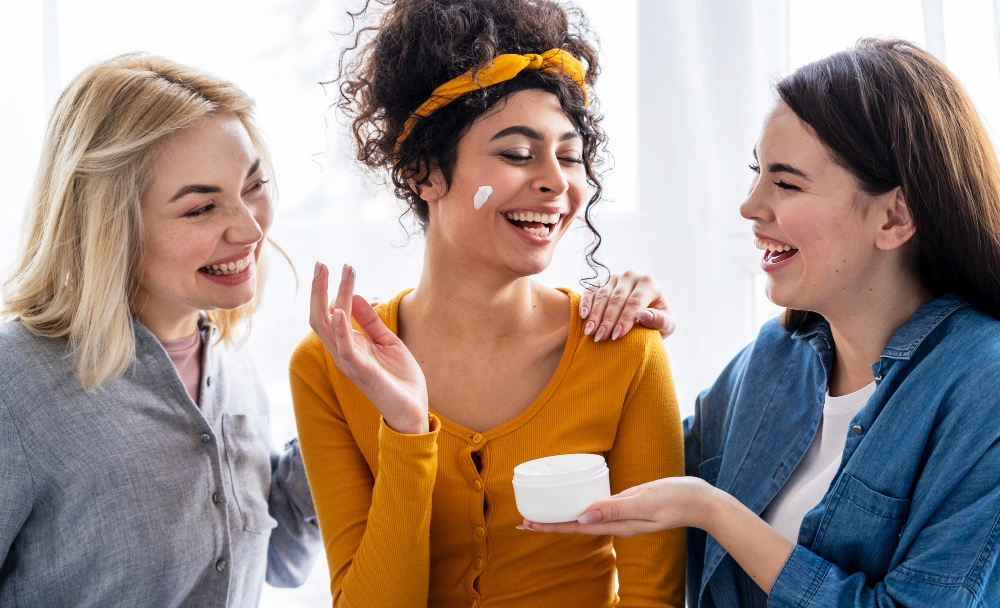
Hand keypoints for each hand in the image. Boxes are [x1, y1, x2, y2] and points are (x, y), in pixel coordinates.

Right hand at [310, 262, 428, 433]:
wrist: (413, 407)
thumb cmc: (399, 377)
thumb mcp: (387, 341)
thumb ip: (370, 321)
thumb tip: (355, 296)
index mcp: (349, 344)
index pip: (332, 312)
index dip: (333, 288)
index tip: (342, 265)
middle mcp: (343, 351)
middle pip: (320, 316)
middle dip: (319, 289)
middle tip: (321, 263)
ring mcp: (350, 361)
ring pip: (326, 327)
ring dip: (328, 297)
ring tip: (330, 273)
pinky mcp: (361, 371)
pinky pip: (345, 348)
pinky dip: (340, 329)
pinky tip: (339, 310)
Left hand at [520, 476, 713, 536]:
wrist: (701, 500)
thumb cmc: (676, 498)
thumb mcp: (645, 501)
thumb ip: (615, 508)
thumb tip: (584, 516)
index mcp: (619, 525)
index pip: (577, 527)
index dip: (551, 526)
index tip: (528, 524)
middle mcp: (617, 522)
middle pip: (576, 525)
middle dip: (550, 524)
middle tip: (523, 522)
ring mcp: (622, 514)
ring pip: (585, 517)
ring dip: (562, 515)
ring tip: (541, 513)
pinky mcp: (628, 504)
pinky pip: (597, 507)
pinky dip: (580, 505)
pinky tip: (573, 500)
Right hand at [580, 270, 674, 340]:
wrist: (643, 317)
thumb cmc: (656, 322)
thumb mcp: (666, 326)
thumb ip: (659, 321)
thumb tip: (643, 314)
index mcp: (649, 284)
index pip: (635, 302)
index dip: (625, 319)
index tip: (617, 336)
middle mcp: (631, 277)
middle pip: (617, 299)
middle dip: (608, 320)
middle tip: (600, 337)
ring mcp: (614, 278)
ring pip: (603, 295)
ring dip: (595, 315)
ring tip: (590, 332)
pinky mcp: (601, 281)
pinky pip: (591, 290)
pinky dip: (585, 302)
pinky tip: (583, 316)